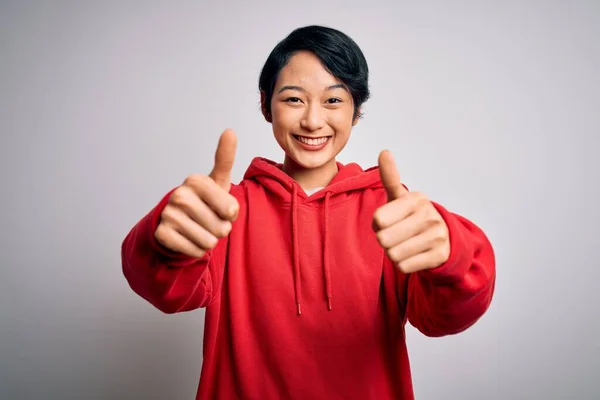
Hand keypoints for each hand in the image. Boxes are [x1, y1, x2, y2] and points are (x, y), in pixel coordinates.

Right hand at [155, 129, 238, 257]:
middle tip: (207, 221)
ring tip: (198, 229)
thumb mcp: (217, 181)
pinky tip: (188, 239)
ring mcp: (169, 214)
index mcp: (196, 181)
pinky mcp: (162, 234)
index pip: (232, 210)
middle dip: (220, 230)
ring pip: (209, 242)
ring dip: (208, 241)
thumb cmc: (203, 201)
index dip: (231, 215)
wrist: (174, 222)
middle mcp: (180, 195)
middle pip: (222, 228)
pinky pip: (194, 251)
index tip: (221, 207)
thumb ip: (225, 158)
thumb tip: (230, 130)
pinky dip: (195, 250)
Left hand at [373, 150, 449, 273]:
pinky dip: (403, 264)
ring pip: (393, 255)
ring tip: (404, 244)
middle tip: (396, 234)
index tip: (388, 220)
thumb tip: (385, 151)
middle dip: (384, 240)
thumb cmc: (411, 216)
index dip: (377, 224)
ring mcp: (437, 236)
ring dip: (393, 253)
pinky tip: (413, 254)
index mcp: (416, 199)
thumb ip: (390, 176)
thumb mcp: (400, 196)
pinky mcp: (439, 256)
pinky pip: (404, 266)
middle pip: (383, 239)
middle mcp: (429, 216)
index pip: (378, 220)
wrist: (442, 238)